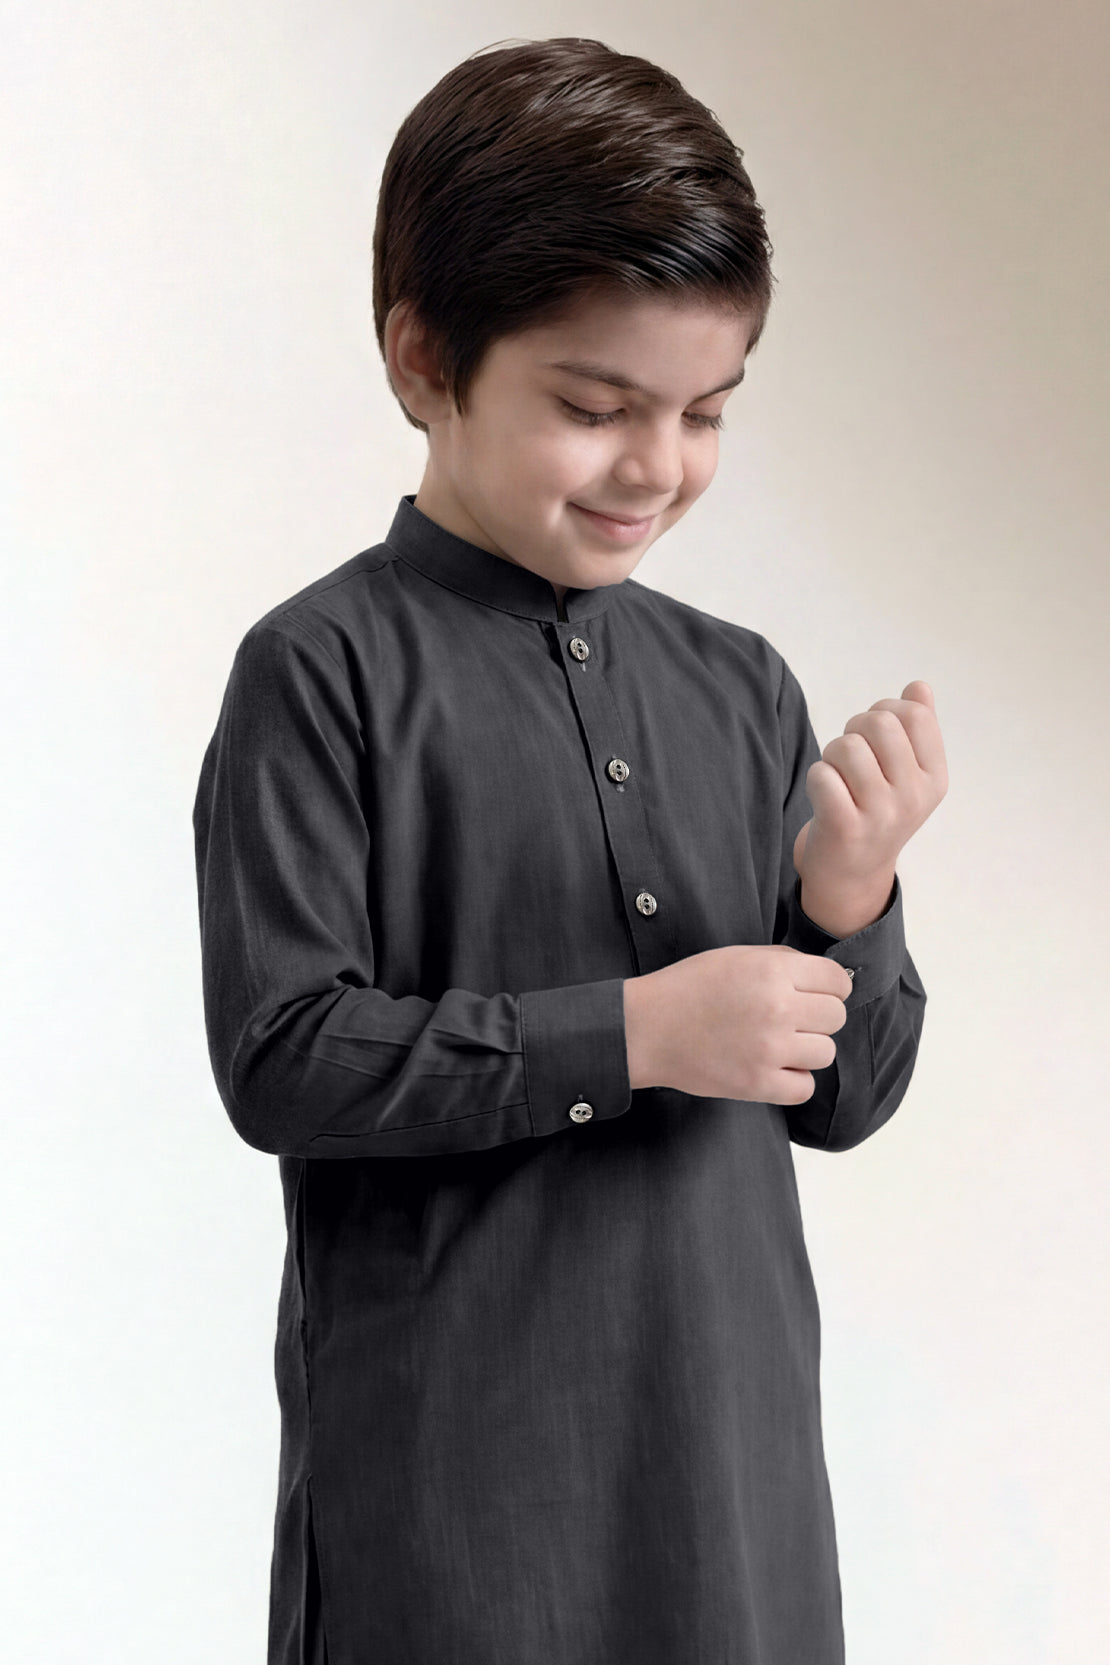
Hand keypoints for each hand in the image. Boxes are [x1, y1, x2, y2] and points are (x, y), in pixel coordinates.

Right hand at [624, 946, 854, 1103]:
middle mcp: (778, 1009)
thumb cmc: (689, 987)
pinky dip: (794, 1080)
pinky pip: (805, 1088)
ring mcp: (769, 1050)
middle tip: (793, 1020)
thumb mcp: (736, 956)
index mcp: (773, 972)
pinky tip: (774, 1067)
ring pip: (826, 1053)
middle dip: (819, 1017)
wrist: (648, 1028)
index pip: (838, 981)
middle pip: (836, 1017)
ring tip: (780, 1044)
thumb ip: (782, 961)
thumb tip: (822, 977)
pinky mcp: (757, 1084)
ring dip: (808, 1049)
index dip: (831, 987)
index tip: (816, 994)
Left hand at [793, 680, 948, 895]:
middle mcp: (914, 797)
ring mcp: (882, 815)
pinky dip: (816, 778)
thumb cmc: (874, 812)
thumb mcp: (905, 775)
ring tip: (837, 777)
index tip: (873, 735)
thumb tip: (920, 687)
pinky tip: (824, 797)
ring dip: (831, 755)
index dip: (884, 710)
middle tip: (849, 757)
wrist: (851, 875)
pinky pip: (822, 775)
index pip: (914, 714)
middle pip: (878, 723)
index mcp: (934, 778)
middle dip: (854, 730)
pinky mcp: (846, 828)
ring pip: (846, 747)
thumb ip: (916, 729)